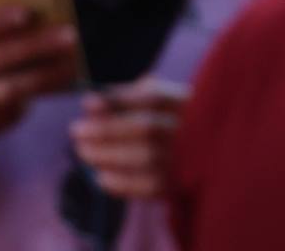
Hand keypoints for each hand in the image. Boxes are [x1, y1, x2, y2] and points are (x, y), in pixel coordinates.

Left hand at [70, 81, 187, 201]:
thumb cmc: (173, 125)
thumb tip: (90, 103)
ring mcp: (187, 159)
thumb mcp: (163, 102)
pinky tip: (101, 177)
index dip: (118, 100)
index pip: (153, 97)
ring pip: (144, 157)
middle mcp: (192, 130)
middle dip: (106, 129)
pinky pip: (147, 187)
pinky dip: (121, 183)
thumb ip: (131, 98)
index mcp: (190, 103)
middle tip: (76, 131)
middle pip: (146, 128)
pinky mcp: (179, 186)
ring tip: (83, 152)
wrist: (208, 160)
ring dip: (107, 156)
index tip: (86, 103)